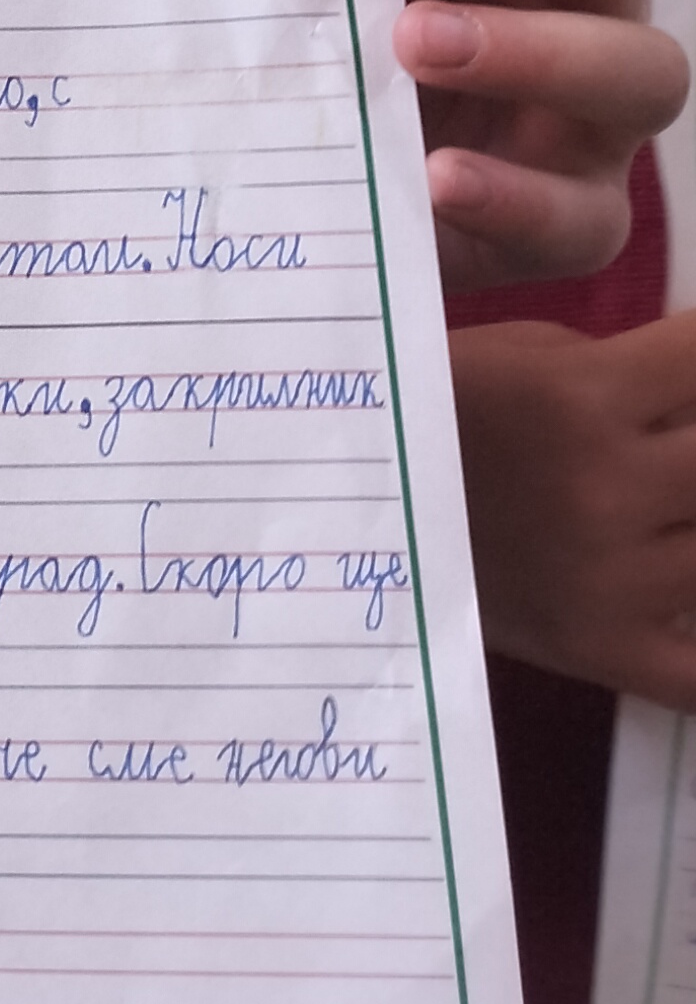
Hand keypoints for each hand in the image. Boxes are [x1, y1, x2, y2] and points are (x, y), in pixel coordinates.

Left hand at [340, 0, 682, 288]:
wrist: (330, 199)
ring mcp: (595, 116)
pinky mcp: (578, 219)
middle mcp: (582, 3)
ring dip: (529, 49)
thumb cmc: (326, 57)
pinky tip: (437, 177)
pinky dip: (514, 195)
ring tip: (412, 46)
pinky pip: (585, 215)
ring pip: (639, 66)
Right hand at [453, 315, 695, 703]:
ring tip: (657, 512)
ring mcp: (610, 579)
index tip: (683, 373)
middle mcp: (604, 487)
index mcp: (578, 396)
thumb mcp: (525, 353)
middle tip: (664, 447)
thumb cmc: (437, 416)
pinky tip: (684, 609)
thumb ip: (630, 368)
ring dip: (693, 525)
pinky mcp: (603, 651)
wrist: (342, 513)